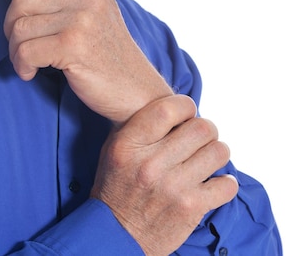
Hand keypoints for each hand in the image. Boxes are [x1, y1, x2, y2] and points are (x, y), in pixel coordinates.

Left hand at [0, 0, 171, 124]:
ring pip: (20, 26)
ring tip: (28, 63)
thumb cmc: (104, 55)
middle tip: (20, 46)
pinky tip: (31, 73)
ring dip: (15, 50)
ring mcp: (83, 18)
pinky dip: (21, 65)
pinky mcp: (74, 45)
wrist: (135, 91)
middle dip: (11, 26)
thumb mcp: (92, 13)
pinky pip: (26, 49)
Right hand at [91, 94, 238, 255]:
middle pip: (200, 128)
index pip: (168, 109)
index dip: (186, 106)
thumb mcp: (114, 149)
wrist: (116, 234)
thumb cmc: (116, 186)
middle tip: (202, 135)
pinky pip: (226, 185)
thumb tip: (172, 105)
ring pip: (217, 152)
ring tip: (209, 156)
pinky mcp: (190, 209)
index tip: (187, 112)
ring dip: (217, 152)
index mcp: (129, 145)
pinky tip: (215, 181)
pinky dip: (225, 182)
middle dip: (206, 128)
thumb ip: (139, 125)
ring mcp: (173, 187)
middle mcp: (150, 164)